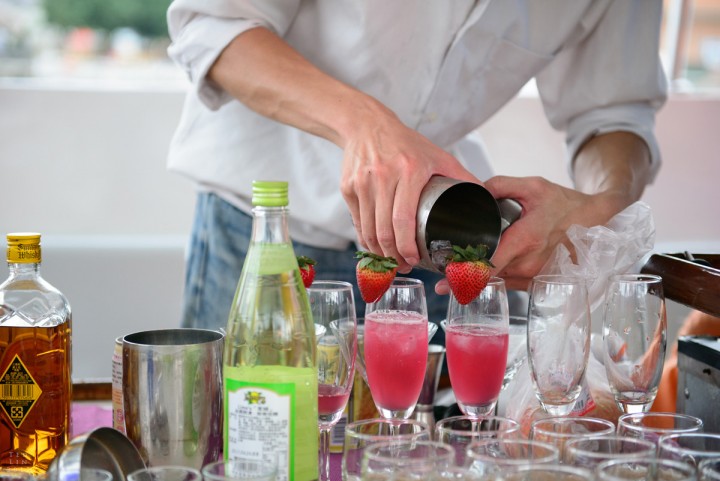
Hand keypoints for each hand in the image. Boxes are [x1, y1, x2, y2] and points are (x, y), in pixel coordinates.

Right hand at [339, 106, 477, 271]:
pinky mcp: (348, 188)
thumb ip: (462, 176)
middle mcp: (383, 177)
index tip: (414, 259)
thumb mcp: (437, 155)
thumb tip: (487, 198)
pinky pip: (357, 222)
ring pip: (368, 230)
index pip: (404, 219)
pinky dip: (365, 238)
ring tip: (391, 260)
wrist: (367, 125)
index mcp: (409, 170)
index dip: (407, 246)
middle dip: (393, 255)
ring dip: (379, 251)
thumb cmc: (405, 142)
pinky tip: (375, 246)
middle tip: (404, 265)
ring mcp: (362, 183)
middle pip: (384, 230)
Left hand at [435, 175, 625, 293]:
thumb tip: (475, 188)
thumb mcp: (533, 186)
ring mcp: (534, 275)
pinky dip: (492, 281)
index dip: (466, 271)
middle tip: (440, 277)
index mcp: (526, 239)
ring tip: (451, 279)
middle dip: (464, 276)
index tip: (446, 275)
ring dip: (476, 280)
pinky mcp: (536, 281)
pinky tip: (476, 277)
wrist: (593, 220)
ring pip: (497, 281)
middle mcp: (529, 263)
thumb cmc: (563, 203)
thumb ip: (501, 185)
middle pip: (489, 275)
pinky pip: (508, 284)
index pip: (491, 263)